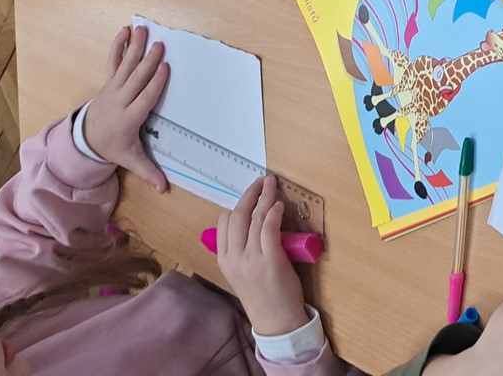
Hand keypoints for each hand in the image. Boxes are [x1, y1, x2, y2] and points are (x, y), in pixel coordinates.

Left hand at [81, 24, 169, 192]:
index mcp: (129, 119)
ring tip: (143, 30)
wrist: (85, 139)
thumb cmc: (112, 146)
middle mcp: (120, 101)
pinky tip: (124, 31)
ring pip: (125, 67)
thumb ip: (148, 172)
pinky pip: (112, 62)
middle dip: (148, 62)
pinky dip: (117, 46)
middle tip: (160, 45)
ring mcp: (112, 89)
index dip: (155, 83)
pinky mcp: (107, 83)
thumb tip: (165, 189)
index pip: (145, 99)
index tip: (166, 68)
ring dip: (135, 48)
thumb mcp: (129, 159)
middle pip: (136, 79)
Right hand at [216, 176, 307, 338]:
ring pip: (254, 219)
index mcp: (224, 260)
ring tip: (272, 185)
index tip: (249, 194)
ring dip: (265, 197)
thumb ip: (239, 250)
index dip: (237, 204)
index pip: (223, 223)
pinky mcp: (271, 260)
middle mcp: (234, 257)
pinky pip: (269, 229)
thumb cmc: (261, 295)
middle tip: (262, 181)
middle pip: (237, 216)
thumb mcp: (240, 272)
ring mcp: (251, 259)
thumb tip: (248, 225)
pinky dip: (273, 213)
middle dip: (250, 194)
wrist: (275, 321)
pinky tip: (278, 205)